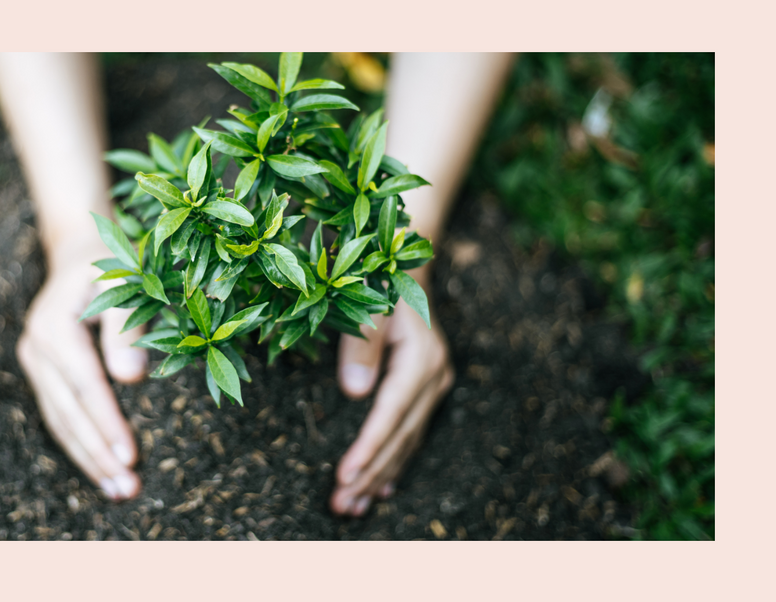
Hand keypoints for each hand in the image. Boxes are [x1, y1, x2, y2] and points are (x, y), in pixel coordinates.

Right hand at [16, 245, 147, 500]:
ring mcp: (34, 362)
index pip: (85, 386)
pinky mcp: (42, 372)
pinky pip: (59, 415)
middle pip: (68, 412)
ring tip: (118, 491)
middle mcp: (36, 348)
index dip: (107, 424)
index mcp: (55, 326)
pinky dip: (79, 445)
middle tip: (128, 489)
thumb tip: (131, 379)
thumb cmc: (111, 263)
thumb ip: (127, 327)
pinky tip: (100, 470)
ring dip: (88, 459)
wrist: (79, 250)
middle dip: (98, 454)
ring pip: (59, 421)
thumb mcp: (125, 282)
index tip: (131, 457)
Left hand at [330, 273, 453, 516]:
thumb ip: (361, 347)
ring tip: (353, 507)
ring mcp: (435, 385)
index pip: (390, 415)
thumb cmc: (379, 283)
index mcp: (421, 360)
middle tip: (341, 506)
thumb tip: (354, 394)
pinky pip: (412, 434)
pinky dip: (395, 462)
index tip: (344, 477)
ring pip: (407, 441)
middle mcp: (435, 377)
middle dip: (369, 474)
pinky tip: (382, 489)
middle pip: (400, 437)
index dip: (367, 449)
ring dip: (380, 476)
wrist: (407, 268)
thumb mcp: (368, 307)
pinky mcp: (429, 388)